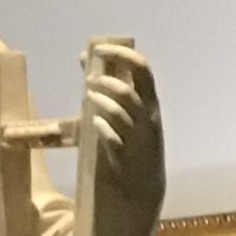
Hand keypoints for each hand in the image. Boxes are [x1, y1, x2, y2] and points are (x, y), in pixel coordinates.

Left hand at [84, 43, 164, 225]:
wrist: (144, 185)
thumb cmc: (135, 142)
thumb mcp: (130, 113)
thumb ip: (111, 86)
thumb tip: (85, 58)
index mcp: (151, 102)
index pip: (142, 69)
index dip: (121, 54)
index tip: (100, 49)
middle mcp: (147, 117)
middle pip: (131, 88)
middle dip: (109, 79)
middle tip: (90, 78)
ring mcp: (137, 137)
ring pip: (121, 111)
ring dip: (102, 101)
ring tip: (88, 96)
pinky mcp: (125, 155)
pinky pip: (113, 138)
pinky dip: (102, 127)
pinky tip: (94, 123)